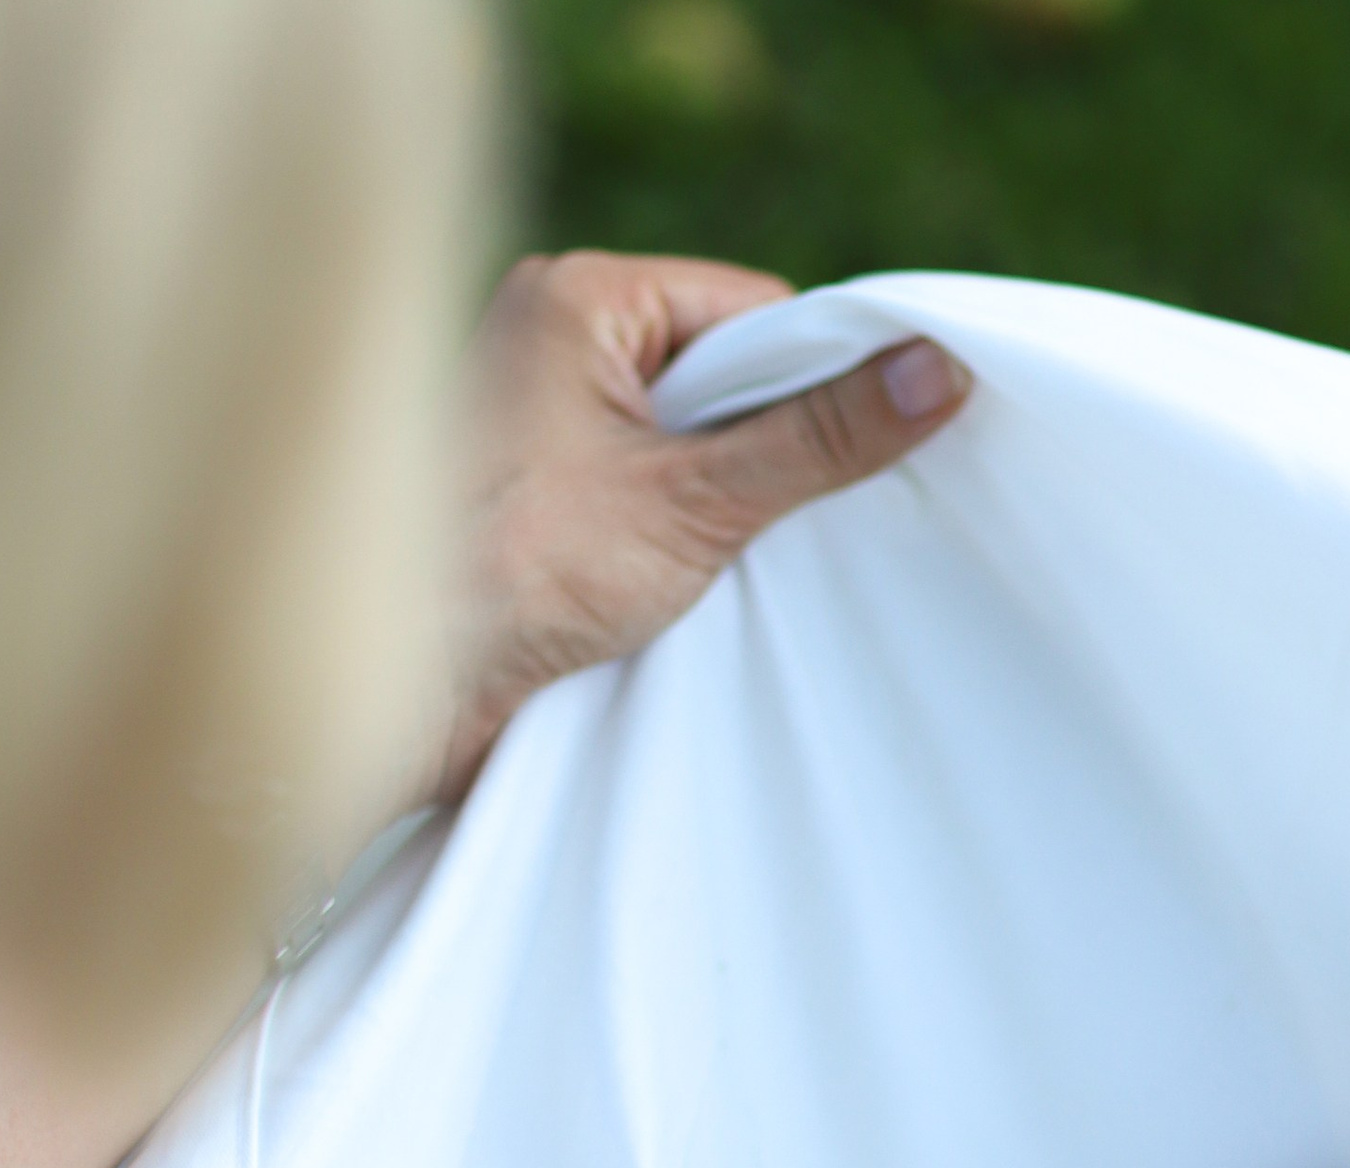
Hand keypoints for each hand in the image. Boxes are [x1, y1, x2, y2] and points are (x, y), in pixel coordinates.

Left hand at [430, 251, 968, 800]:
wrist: (410, 689)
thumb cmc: (523, 574)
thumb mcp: (697, 500)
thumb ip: (821, 438)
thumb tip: (939, 373)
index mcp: (577, 297)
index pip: (752, 308)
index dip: (820, 375)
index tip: (875, 441)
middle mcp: (554, 341)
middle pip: (725, 372)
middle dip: (777, 442)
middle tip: (820, 511)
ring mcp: (547, 420)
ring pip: (692, 437)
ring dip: (736, 496)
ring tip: (758, 552)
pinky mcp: (549, 496)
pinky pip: (656, 487)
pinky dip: (695, 529)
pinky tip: (717, 577)